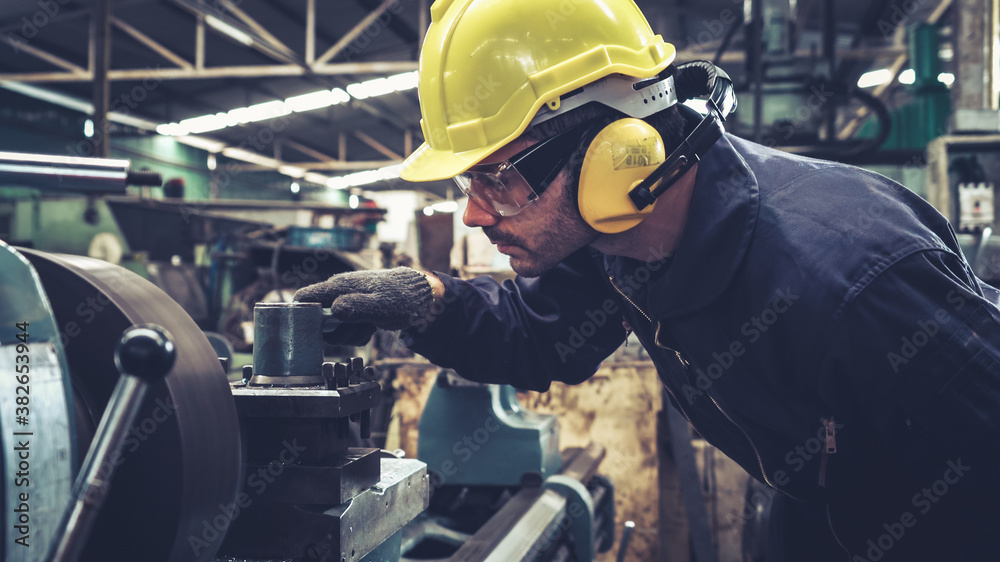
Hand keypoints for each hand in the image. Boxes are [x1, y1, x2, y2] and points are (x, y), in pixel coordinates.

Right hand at [294, 267, 433, 330]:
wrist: (418, 296)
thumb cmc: (400, 298)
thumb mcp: (378, 306)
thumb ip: (355, 307)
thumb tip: (333, 310)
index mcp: (338, 287)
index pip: (304, 297)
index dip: (302, 315)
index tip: (319, 331)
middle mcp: (337, 293)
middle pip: (318, 320)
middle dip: (335, 333)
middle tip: (356, 330)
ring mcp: (346, 302)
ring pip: (334, 328)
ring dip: (349, 335)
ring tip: (368, 328)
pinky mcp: (354, 312)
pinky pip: (347, 329)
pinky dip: (357, 334)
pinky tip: (371, 329)